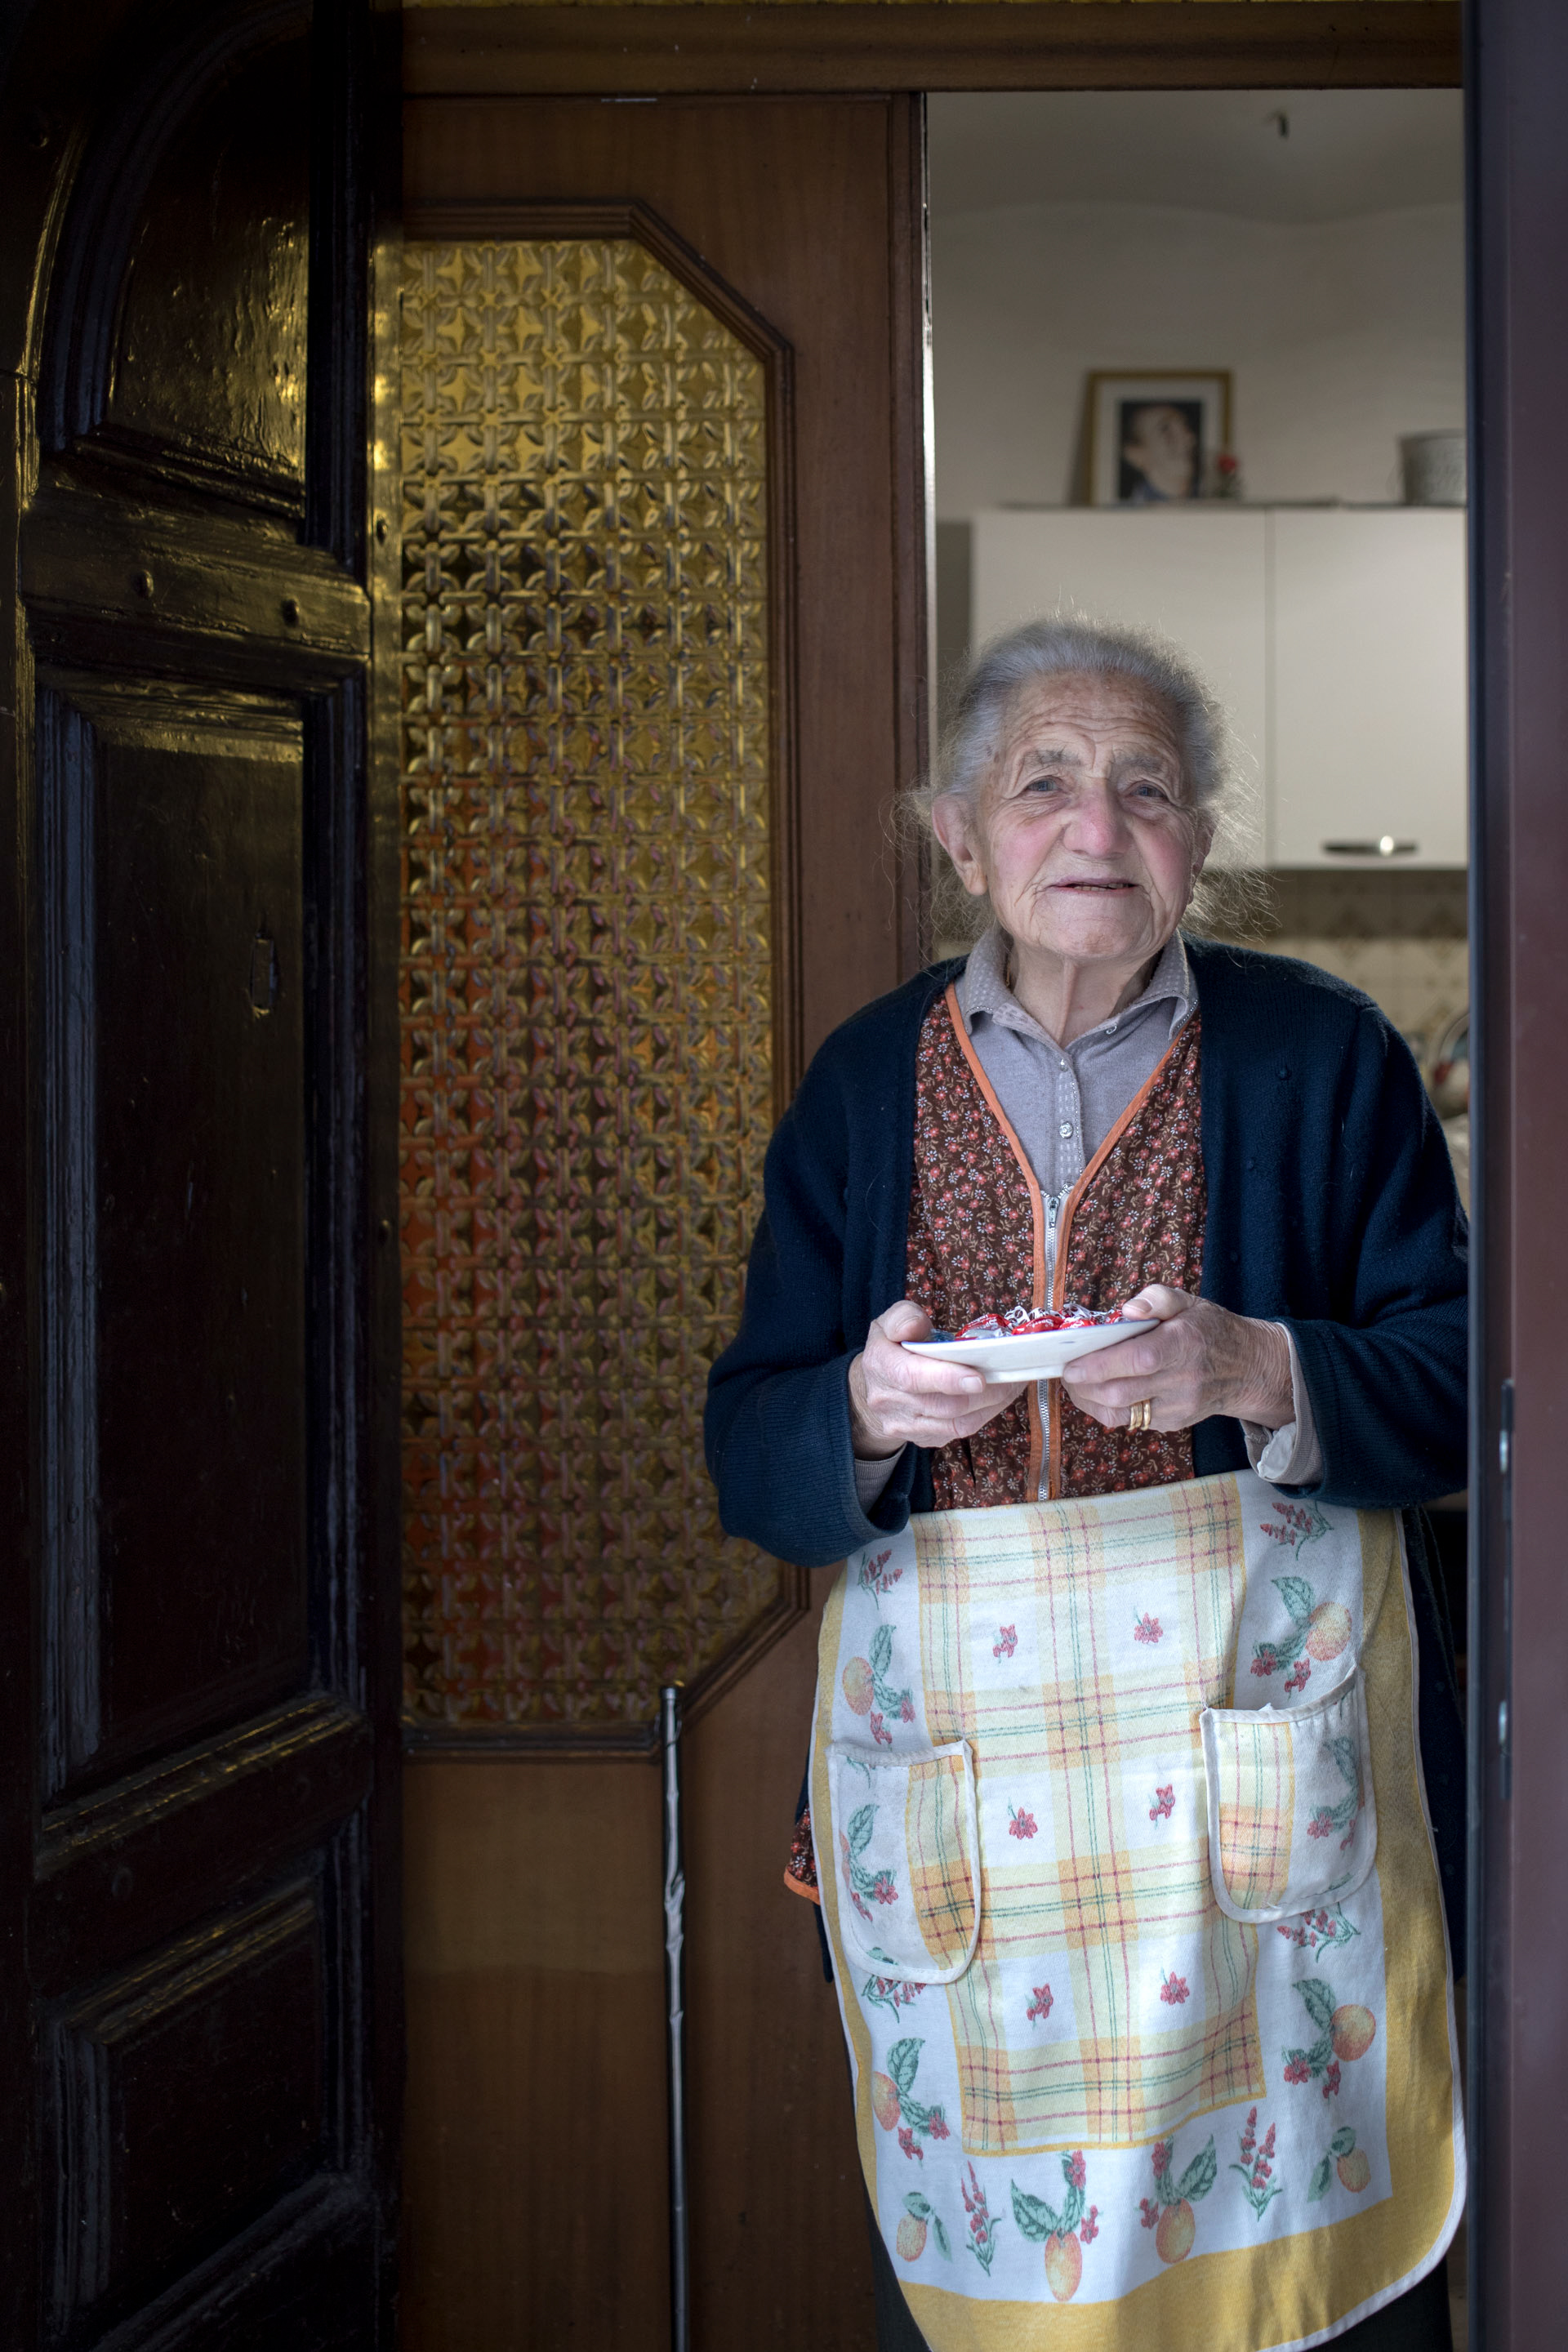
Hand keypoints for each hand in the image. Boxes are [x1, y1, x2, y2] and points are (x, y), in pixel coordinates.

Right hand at [848, 1299, 1027, 1458]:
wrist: (873, 1388)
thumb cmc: (890, 1348)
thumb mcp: (889, 1322)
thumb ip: (903, 1317)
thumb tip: (917, 1326)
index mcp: (880, 1365)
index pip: (912, 1377)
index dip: (947, 1378)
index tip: (979, 1377)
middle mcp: (888, 1401)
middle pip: (944, 1405)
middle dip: (985, 1392)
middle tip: (1013, 1375)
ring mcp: (904, 1426)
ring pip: (956, 1424)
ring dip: (991, 1405)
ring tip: (1012, 1385)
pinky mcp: (922, 1439)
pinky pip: (958, 1433)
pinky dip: (984, 1415)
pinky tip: (997, 1399)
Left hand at [1061, 1286, 1293, 1434]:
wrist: (1247, 1369)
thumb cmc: (1210, 1331)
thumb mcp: (1189, 1302)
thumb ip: (1157, 1298)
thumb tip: (1127, 1310)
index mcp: (1184, 1345)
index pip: (1137, 1360)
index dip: (1099, 1365)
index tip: (1071, 1364)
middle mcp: (1182, 1381)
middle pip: (1120, 1393)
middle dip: (1083, 1386)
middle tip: (1067, 1371)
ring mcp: (1178, 1407)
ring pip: (1120, 1414)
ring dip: (1089, 1400)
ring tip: (1077, 1383)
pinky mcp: (1172, 1423)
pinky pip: (1130, 1420)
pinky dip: (1108, 1407)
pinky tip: (1101, 1391)